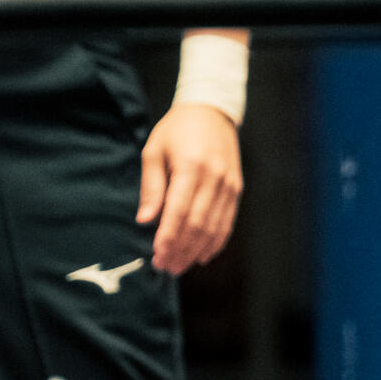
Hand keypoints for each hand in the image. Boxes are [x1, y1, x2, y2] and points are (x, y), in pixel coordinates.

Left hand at [136, 102, 242, 274]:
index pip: (180, 211)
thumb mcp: (154, 151)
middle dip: (181, 250)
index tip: (157, 256)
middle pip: (198, 224)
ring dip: (196, 251)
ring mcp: (229, 185)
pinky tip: (201, 256)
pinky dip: (215, 242)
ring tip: (179, 266)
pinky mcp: (236, 189)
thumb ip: (151, 187)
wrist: (211, 111)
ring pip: (214, 227)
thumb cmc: (176, 131)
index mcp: (191, 166)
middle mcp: (214, 178)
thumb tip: (144, 221)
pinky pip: (227, 222)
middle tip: (165, 267)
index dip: (168, 237)